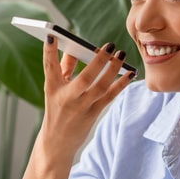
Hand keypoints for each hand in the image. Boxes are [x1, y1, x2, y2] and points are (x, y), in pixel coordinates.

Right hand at [40, 36, 132, 154]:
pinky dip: (121, 84)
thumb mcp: (54, 89)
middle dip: (98, 62)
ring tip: (121, 54)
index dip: (49, 52)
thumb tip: (74, 47)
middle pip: (84, 79)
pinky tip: (130, 72)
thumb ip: (64, 67)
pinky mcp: (93, 114)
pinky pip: (110, 97)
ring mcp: (81, 108)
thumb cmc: (57, 110)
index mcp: (52, 89)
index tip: (52, 35)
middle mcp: (67, 99)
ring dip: (113, 70)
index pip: (49, 67)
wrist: (56, 143)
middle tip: (109, 45)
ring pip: (101, 88)